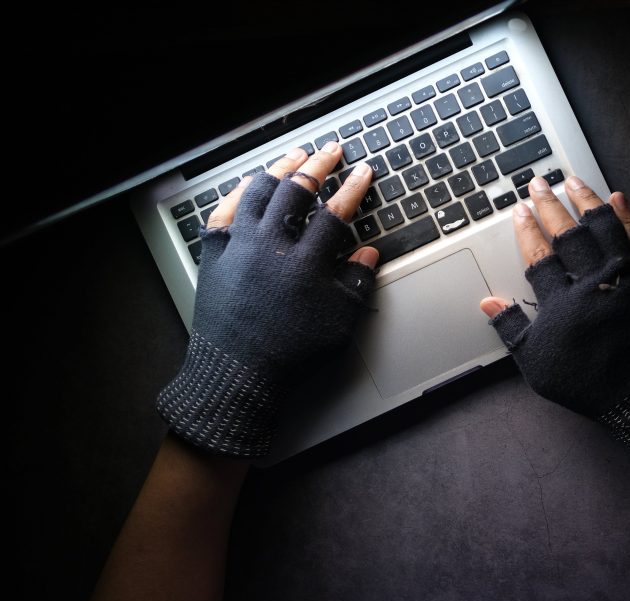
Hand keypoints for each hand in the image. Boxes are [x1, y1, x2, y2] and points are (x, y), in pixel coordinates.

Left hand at [157, 143, 378, 457]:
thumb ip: (356, 283)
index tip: (364, 171)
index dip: (353, 188)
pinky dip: (240, 191)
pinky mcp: (215, 253)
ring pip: (259, 191)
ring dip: (280, 169)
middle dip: (319, 166)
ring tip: (295, 157)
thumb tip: (368, 253)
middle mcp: (271, 246)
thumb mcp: (339, 323)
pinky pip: (226, 210)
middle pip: (297, 191)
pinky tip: (251, 182)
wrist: (236, 374)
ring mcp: (239, 246)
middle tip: (331, 150)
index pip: (336, 213)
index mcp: (306, 263)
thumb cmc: (290, 354)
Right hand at [479, 175, 629, 476]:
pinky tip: (617, 197)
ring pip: (603, 227)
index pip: (539, 255)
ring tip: (572, 180)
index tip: (519, 210)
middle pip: (567, 234)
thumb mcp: (540, 366)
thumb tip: (488, 303)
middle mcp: (593, 283)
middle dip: (549, 205)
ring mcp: (626, 277)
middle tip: (538, 184)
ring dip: (585, 200)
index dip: (527, 230)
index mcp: (562, 304)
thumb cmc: (590, 384)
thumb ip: (513, 331)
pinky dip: (627, 215)